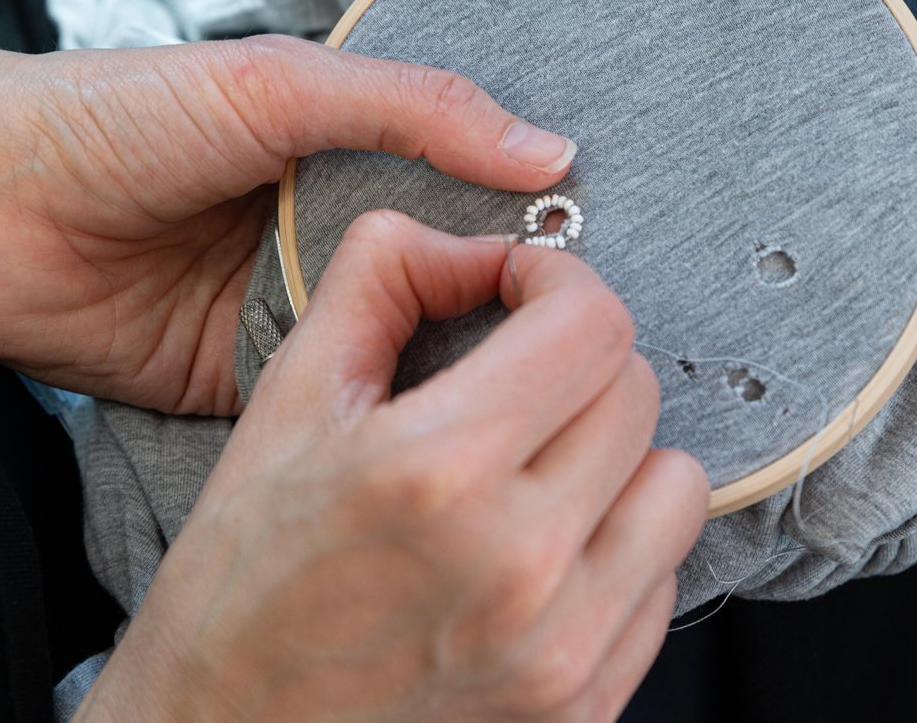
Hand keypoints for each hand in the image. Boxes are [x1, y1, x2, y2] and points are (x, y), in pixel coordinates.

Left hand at [0, 24, 575, 412]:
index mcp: (353, 158)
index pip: (471, 192)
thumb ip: (415, 110)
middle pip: (451, 278)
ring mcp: (303, 311)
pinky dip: (382, 411)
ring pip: (408, 347)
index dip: (532, 223)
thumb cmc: (122, 120)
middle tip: (586, 347)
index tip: (598, 259)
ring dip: (452, 365)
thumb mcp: (281, 85)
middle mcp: (339, 237)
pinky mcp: (262, 379)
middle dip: (505, 309)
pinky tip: (446, 429)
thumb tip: (548, 151)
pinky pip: (342, 398)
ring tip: (535, 397)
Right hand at [76, 212, 709, 721]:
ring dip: (619, 453)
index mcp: (435, 469)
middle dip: (582, 360)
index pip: (591, 324)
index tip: (526, 292)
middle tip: (522, 376)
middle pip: (638, 392)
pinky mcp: (584, 704)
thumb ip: (377, 284)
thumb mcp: (284, 407)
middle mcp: (518, 563)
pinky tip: (545, 548)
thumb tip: (469, 240)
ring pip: (676, 484)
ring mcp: (562, 646)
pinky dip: (619, 544)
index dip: (560, 282)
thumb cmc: (239, 585)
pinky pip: (662, 580)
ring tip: (544, 464)